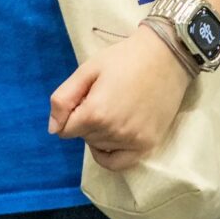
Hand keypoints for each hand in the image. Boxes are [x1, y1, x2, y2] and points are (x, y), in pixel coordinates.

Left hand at [46, 25, 194, 171]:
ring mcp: (132, 141)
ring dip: (100, 132)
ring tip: (115, 107)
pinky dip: (109, 154)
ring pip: (99, 147)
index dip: (71, 112)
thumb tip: (53, 129)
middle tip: (104, 97)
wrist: (167, 56)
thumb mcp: (87, 70)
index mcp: (95, 113)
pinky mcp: (148, 145)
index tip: (86, 96)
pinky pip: (119, 163)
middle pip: (83, 138)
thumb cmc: (124, 58)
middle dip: (86, 121)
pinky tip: (112, 138)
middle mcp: (113, 132)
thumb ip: (63, 99)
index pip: (64, 130)